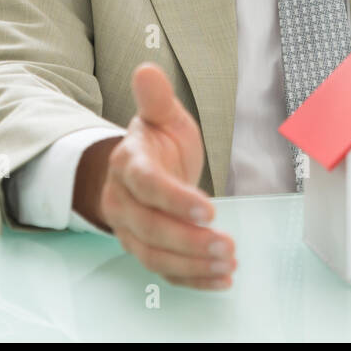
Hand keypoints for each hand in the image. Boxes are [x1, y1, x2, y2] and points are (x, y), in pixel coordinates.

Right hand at [90, 62, 236, 289]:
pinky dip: (193, 281)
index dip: (175, 200)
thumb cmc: (156, 142)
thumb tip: (147, 70)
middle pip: (150, 228)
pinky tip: (220, 280)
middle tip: (226, 244)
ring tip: (228, 262)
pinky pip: (164, 272)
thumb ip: (157, 99)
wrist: (139, 170)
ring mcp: (129, 230)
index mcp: (128, 164)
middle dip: (189, 240)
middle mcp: (122, 201)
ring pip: (154, 256)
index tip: (209, 210)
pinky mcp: (143, 250)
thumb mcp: (163, 117)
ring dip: (192, 265)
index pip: (147, 186)